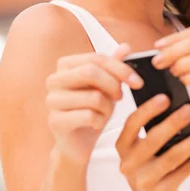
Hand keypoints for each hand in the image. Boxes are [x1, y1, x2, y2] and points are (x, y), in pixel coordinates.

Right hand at [45, 44, 143, 163]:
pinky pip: (88, 116)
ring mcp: (51, 100)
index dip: (120, 68)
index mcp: (65, 65)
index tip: (138, 82)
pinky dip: (100, 121)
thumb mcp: (107, 86)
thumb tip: (125, 46)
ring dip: (108, 107)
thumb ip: (114, 66)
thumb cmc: (92, 110)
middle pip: (90, 72)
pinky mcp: (55, 121)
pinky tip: (97, 124)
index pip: (96, 58)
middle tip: (121, 98)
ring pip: (93, 96)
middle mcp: (54, 79)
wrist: (79, 143)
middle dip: (113, 85)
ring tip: (106, 113)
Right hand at [116, 94, 189, 190]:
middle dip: (174, 123)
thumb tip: (180, 105)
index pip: (132, 123)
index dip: (148, 110)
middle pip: (153, 139)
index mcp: (124, 146)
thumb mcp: (144, 148)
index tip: (165, 97)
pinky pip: (186, 171)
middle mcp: (129, 163)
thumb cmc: (150, 165)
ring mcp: (144, 180)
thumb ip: (153, 128)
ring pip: (173, 156)